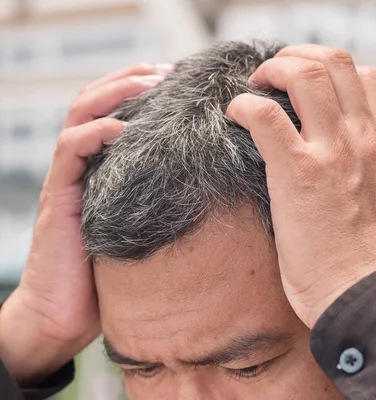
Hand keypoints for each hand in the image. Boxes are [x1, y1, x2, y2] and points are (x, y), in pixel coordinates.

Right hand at [0, 63, 172, 384]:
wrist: (59, 314)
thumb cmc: (99, 278)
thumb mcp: (132, 231)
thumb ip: (150, 205)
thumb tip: (201, 191)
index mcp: (94, 170)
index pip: (109, 112)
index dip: (136, 89)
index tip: (174, 80)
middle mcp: (76, 167)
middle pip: (92, 102)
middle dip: (128, 79)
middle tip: (165, 70)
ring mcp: (63, 179)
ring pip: (79, 116)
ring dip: (113, 93)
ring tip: (148, 85)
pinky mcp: (56, 198)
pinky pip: (69, 152)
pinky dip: (94, 134)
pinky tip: (121, 128)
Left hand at [227, 44, 375, 328]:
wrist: (352, 289)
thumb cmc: (351, 248)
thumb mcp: (363, 189)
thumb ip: (346, 159)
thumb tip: (312, 141)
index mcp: (375, 139)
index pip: (359, 74)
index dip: (319, 65)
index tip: (292, 80)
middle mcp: (359, 137)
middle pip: (330, 62)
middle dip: (291, 56)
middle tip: (266, 76)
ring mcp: (331, 151)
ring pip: (303, 76)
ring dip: (268, 71)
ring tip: (250, 88)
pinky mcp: (297, 172)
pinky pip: (265, 116)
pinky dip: (243, 106)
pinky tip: (233, 116)